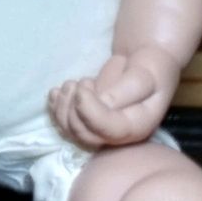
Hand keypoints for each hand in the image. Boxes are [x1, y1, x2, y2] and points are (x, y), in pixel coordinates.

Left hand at [48, 45, 180, 149]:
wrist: (141, 65)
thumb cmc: (147, 68)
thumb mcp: (142, 75)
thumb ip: (124, 90)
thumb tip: (101, 102)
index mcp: (136, 127)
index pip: (108, 130)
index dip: (90, 111)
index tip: (83, 86)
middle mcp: (117, 135)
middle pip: (85, 134)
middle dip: (73, 108)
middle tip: (78, 82)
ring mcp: (99, 130)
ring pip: (70, 131)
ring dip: (62, 107)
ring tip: (70, 84)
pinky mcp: (85, 122)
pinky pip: (63, 124)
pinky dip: (54, 109)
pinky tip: (55, 93)